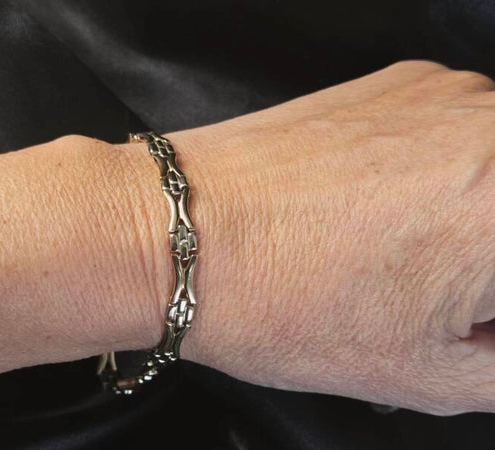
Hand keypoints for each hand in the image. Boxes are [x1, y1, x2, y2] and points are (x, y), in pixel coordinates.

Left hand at [138, 60, 494, 414]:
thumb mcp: (426, 372)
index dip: (492, 303)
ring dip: (479, 216)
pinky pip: (463, 134)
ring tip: (406, 252)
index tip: (474, 316)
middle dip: (489, 265)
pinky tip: (386, 208)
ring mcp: (447, 93)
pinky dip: (450, 174)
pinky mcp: (402, 82)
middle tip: (451, 297)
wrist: (182, 230)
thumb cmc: (282, 302)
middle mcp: (493, 126)